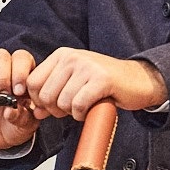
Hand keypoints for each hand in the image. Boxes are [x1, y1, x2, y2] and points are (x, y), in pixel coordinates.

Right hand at [0, 46, 40, 149]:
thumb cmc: (14, 125)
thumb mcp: (25, 125)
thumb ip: (22, 117)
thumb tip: (10, 110)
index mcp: (22, 74)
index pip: (22, 59)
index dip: (19, 72)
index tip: (17, 91)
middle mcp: (2, 68)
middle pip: (0, 56)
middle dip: (0, 74)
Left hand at [25, 49, 166, 118]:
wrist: (137, 80)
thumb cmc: (103, 84)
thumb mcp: (72, 84)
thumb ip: (52, 94)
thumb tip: (35, 112)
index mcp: (61, 55)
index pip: (32, 83)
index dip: (39, 101)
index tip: (51, 106)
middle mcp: (72, 57)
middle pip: (45, 95)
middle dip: (56, 110)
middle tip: (72, 109)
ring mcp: (87, 67)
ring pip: (62, 102)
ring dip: (72, 113)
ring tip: (85, 105)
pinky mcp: (101, 79)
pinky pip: (79, 105)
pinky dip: (82, 114)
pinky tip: (90, 109)